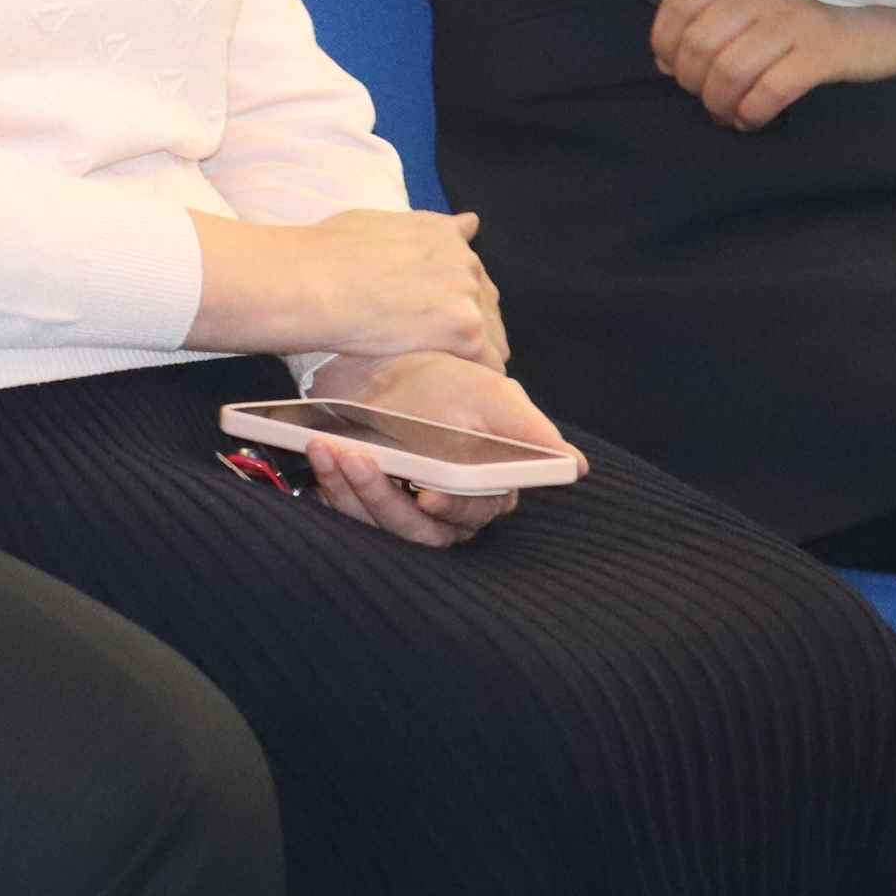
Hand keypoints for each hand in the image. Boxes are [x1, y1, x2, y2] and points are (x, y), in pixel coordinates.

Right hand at [188, 204, 502, 370]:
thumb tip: (469, 223)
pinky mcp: (466, 330)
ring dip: (470, 352)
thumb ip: (426, 230)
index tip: (430, 313)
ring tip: (435, 367)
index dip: (452, 296)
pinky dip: (472, 375)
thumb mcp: (378, 222)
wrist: (312, 282)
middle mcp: (464, 259)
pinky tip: (448, 384)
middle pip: (486, 303)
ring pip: (493, 336)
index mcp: (442, 233)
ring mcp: (468, 294)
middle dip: (464, 324)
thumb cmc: (326, 252)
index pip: (470, 269)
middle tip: (427, 346)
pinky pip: (490, 364)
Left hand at [300, 351, 583, 548]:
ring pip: (382, 523)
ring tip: (328, 449)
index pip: (476, 512)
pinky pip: (350, 509)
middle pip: (423, 529)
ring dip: (352, 489)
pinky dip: (332, 483)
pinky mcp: (367, 502)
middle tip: (358, 460)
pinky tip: (321, 452)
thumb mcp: (490, 395)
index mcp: (489, 488)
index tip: (428, 495)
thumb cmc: (444, 381)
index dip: (453, 508)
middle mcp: (449, 509)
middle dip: (385, 497)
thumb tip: (575, 466)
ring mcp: (406, 509)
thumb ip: (529, 430)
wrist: (384, 365)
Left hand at [650, 0, 895, 130]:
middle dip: (691, 80)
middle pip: (698, 44)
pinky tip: (753, 120)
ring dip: (718, 102)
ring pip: (728, 71)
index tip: (669, 66)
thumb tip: (669, 55)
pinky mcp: (824, 51)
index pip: (679, 4)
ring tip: (726, 114)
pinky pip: (769, 90)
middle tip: (703, 96)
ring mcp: (792, 21)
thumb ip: (723, 6)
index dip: (664, 41)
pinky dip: (751, 111)